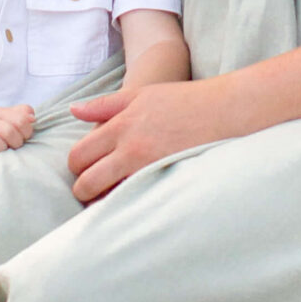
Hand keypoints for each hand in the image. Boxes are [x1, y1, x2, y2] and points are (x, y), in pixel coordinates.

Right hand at [0, 101, 36, 156]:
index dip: (26, 132)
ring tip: (0, 152)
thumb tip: (33, 118)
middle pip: (7, 130)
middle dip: (15, 143)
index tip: (24, 138)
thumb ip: (21, 115)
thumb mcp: (5, 118)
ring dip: (0, 148)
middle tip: (13, 148)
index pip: (20, 119)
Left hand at [66, 81, 236, 201]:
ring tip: (110, 202)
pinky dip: (129, 207)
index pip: (79, 156)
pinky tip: (133, 206)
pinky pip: (136, 204)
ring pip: (108, 198)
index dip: (77, 167)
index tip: (85, 171)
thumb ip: (105, 105)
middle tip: (93, 191)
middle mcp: (130, 149)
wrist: (226, 111)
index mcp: (121, 126)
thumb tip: (74, 110)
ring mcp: (149, 169)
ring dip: (104, 203)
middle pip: (88, 181)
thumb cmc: (185, 101)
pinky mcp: (167, 183)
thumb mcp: (141, 94)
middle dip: (84, 190)